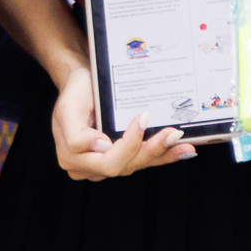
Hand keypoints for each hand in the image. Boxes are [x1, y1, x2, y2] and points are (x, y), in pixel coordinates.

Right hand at [50, 66, 193, 179]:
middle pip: (125, 166)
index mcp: (73, 158)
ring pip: (136, 164)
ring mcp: (106, 163)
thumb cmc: (75, 93)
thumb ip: (77, 135)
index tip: (141, 120)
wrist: (81, 83)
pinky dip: (163, 156)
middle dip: (151, 149)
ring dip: (161, 153)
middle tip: (172, 133)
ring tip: (182, 143)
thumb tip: (101, 146)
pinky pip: (142, 160)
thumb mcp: (68, 108)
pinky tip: (182, 151)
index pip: (107, 161)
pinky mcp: (122, 157)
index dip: (128, 145)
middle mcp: (90, 166)